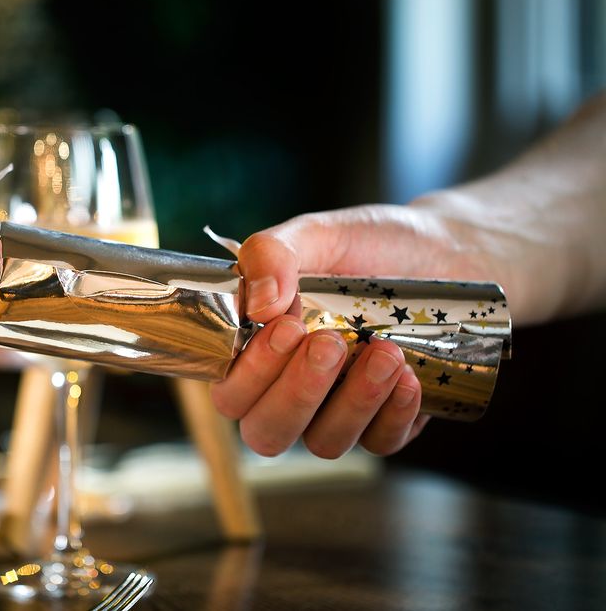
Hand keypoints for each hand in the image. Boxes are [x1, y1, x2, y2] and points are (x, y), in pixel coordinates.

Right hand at [212, 203, 503, 457]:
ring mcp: (337, 411)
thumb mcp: (316, 233)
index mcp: (258, 350)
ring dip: (352, 403)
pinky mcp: (387, 422)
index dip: (250, 375)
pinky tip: (409, 375)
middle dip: (297, 394)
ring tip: (383, 351)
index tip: (288, 327)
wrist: (445, 253)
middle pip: (266, 433)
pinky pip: (381, 442)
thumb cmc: (369, 245)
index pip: (230, 392)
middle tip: (330, 343)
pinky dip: (393, 413)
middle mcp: (289, 389)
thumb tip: (260, 305)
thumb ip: (271, 253)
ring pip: (324, 443)